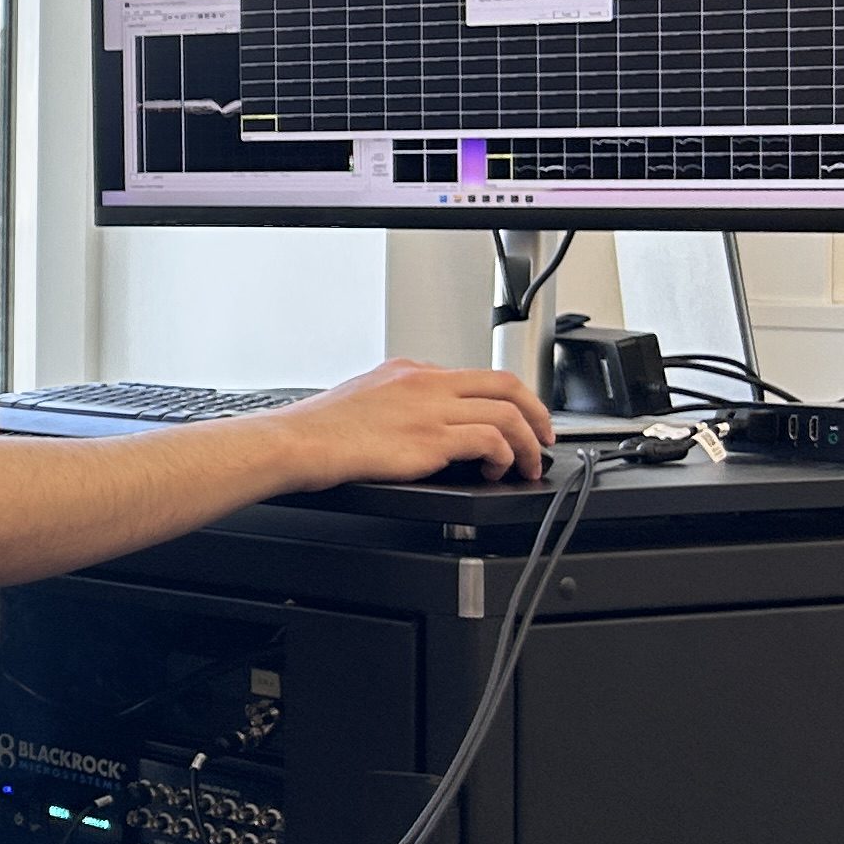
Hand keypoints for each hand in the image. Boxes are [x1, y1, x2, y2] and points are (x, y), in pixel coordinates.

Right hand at [266, 359, 550, 485]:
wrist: (299, 442)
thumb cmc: (320, 429)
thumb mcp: (363, 397)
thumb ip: (398, 402)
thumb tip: (421, 423)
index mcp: (409, 371)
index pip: (474, 376)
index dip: (505, 400)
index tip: (513, 420)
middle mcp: (426, 383)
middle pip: (505, 384)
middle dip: (536, 411)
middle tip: (544, 435)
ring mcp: (431, 408)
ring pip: (507, 413)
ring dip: (527, 442)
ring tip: (527, 463)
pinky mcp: (432, 438)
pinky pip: (491, 441)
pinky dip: (505, 456)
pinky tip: (497, 471)